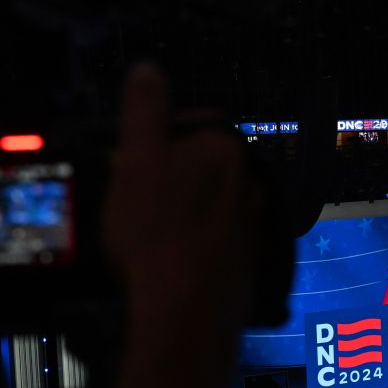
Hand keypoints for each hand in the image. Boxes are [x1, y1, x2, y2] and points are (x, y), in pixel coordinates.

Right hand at [104, 62, 254, 337]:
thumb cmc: (158, 239)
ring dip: (183, 209)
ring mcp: (251, 225)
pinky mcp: (246, 262)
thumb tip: (149, 71)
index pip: (194, 121)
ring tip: (148, 230)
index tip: (135, 154)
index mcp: (223, 150)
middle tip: (135, 194)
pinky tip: (170, 257)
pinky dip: (194, 242)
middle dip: (171, 173)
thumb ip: (145, 110)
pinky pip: (216, 240)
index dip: (158, 134)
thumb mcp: (135, 161)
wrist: (184, 316)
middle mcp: (248, 183)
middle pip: (202, 164)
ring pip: (210, 203)